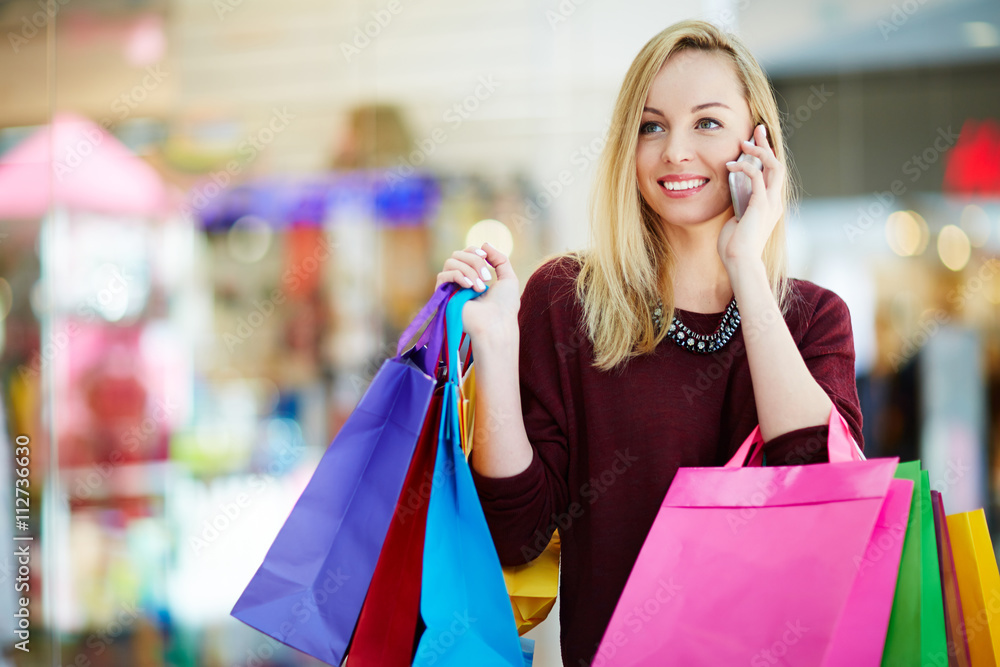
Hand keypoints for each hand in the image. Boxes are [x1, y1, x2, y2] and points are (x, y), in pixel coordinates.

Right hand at [435, 243, 519, 342]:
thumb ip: (499, 259)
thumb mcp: (508, 277)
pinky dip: (458, 276)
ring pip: (450, 262)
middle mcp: (460, 281)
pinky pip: (443, 275)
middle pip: (458, 254)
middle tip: (487, 278)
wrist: (497, 325)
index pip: (466, 253)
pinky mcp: (443, 296)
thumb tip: (484, 243)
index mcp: (474, 277)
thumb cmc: (505, 306)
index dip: (475, 251)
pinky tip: (469, 287)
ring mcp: (451, 288)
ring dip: (468, 270)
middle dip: (474, 260)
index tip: (486, 257)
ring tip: (480, 287)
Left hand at [717, 124, 784, 274]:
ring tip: (743, 142)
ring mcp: (770, 203)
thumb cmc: (734, 245)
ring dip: (759, 151)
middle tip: (757, 129)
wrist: (740, 261)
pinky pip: (757, 177)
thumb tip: (732, 191)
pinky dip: (745, 167)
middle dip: (767, 144)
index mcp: (771, 204)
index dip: (767, 155)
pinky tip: (731, 164)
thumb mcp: (737, 218)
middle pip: (778, 164)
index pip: (773, 173)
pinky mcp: (760, 205)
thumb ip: (739, 204)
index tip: (756, 141)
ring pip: (773, 166)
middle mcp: (775, 201)